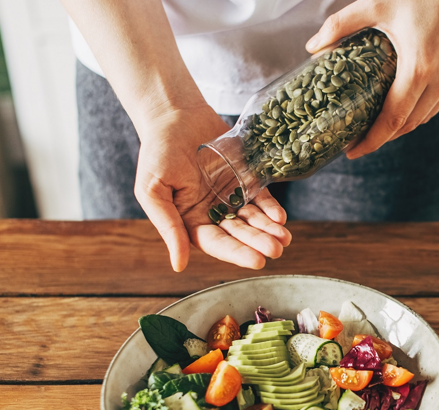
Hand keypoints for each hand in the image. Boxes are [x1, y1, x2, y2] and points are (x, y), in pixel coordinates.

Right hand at [134, 105, 291, 271]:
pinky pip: (260, 197)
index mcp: (190, 221)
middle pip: (238, 233)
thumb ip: (168, 227)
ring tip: (285, 238)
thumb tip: (179, 266)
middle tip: (276, 250)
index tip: (257, 261)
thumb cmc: (157, 152)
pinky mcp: (245, 179)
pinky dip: (271, 208)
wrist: (174, 114)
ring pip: (252, 218)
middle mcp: (212, 213)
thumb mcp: (153, 191)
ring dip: (268, 229)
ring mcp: (230, 196)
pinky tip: (280, 217)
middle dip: (257, 242)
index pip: (216, 243)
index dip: (236, 253)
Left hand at [306, 0, 438, 158]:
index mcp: (420, 67)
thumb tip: (313, 47)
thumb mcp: (378, 2)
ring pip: (428, 114)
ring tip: (380, 124)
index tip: (353, 151)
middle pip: (410, 124)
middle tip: (360, 137)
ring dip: (405, 123)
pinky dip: (423, 107)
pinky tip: (406, 101)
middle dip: (385, 136)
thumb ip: (341, 25)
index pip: (393, 120)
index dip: (372, 140)